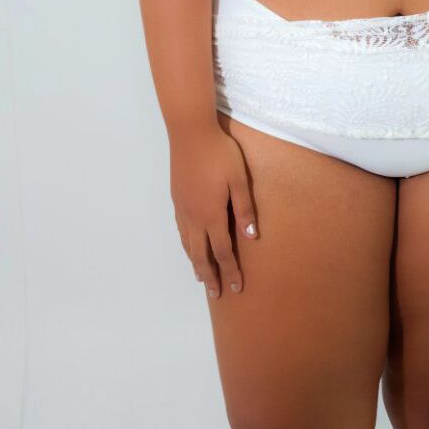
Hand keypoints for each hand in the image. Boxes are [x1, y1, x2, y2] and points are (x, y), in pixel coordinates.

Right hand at [170, 127, 257, 298]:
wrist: (190, 132)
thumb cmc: (220, 153)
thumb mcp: (239, 180)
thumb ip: (244, 209)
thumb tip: (251, 237)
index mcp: (212, 215)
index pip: (223, 252)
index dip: (230, 272)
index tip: (236, 288)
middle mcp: (194, 217)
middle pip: (202, 255)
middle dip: (211, 276)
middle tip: (216, 295)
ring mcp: (182, 209)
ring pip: (188, 245)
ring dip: (196, 264)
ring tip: (201, 279)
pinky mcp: (177, 199)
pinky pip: (181, 231)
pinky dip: (186, 246)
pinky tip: (189, 248)